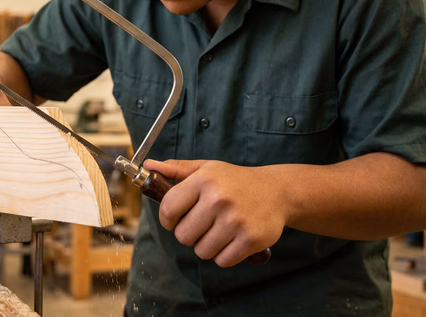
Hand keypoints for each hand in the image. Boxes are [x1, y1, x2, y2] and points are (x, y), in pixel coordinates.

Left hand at [145, 159, 286, 266]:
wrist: (277, 192)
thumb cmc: (235, 181)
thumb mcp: (206, 169)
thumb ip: (176, 169)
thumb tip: (147, 165)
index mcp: (204, 180)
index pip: (168, 209)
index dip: (167, 219)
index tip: (175, 218)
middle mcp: (219, 199)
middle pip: (183, 236)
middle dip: (189, 234)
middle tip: (202, 224)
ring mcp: (236, 221)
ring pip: (202, 251)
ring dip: (207, 246)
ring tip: (218, 231)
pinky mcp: (250, 240)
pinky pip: (222, 261)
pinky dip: (224, 255)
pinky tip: (231, 239)